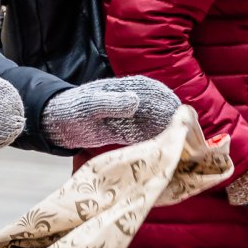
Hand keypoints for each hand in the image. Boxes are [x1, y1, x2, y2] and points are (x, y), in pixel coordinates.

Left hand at [40, 76, 180, 150]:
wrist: (57, 122)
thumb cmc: (72, 108)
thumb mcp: (90, 105)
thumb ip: (111, 103)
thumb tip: (136, 101)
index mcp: (133, 88)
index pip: (162, 97)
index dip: (175, 111)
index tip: (187, 127)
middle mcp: (139, 101)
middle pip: (166, 114)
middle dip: (178, 128)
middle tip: (190, 148)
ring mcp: (135, 118)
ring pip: (161, 127)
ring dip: (170, 139)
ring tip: (182, 157)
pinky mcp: (129, 133)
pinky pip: (149, 139)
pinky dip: (158, 147)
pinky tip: (165, 158)